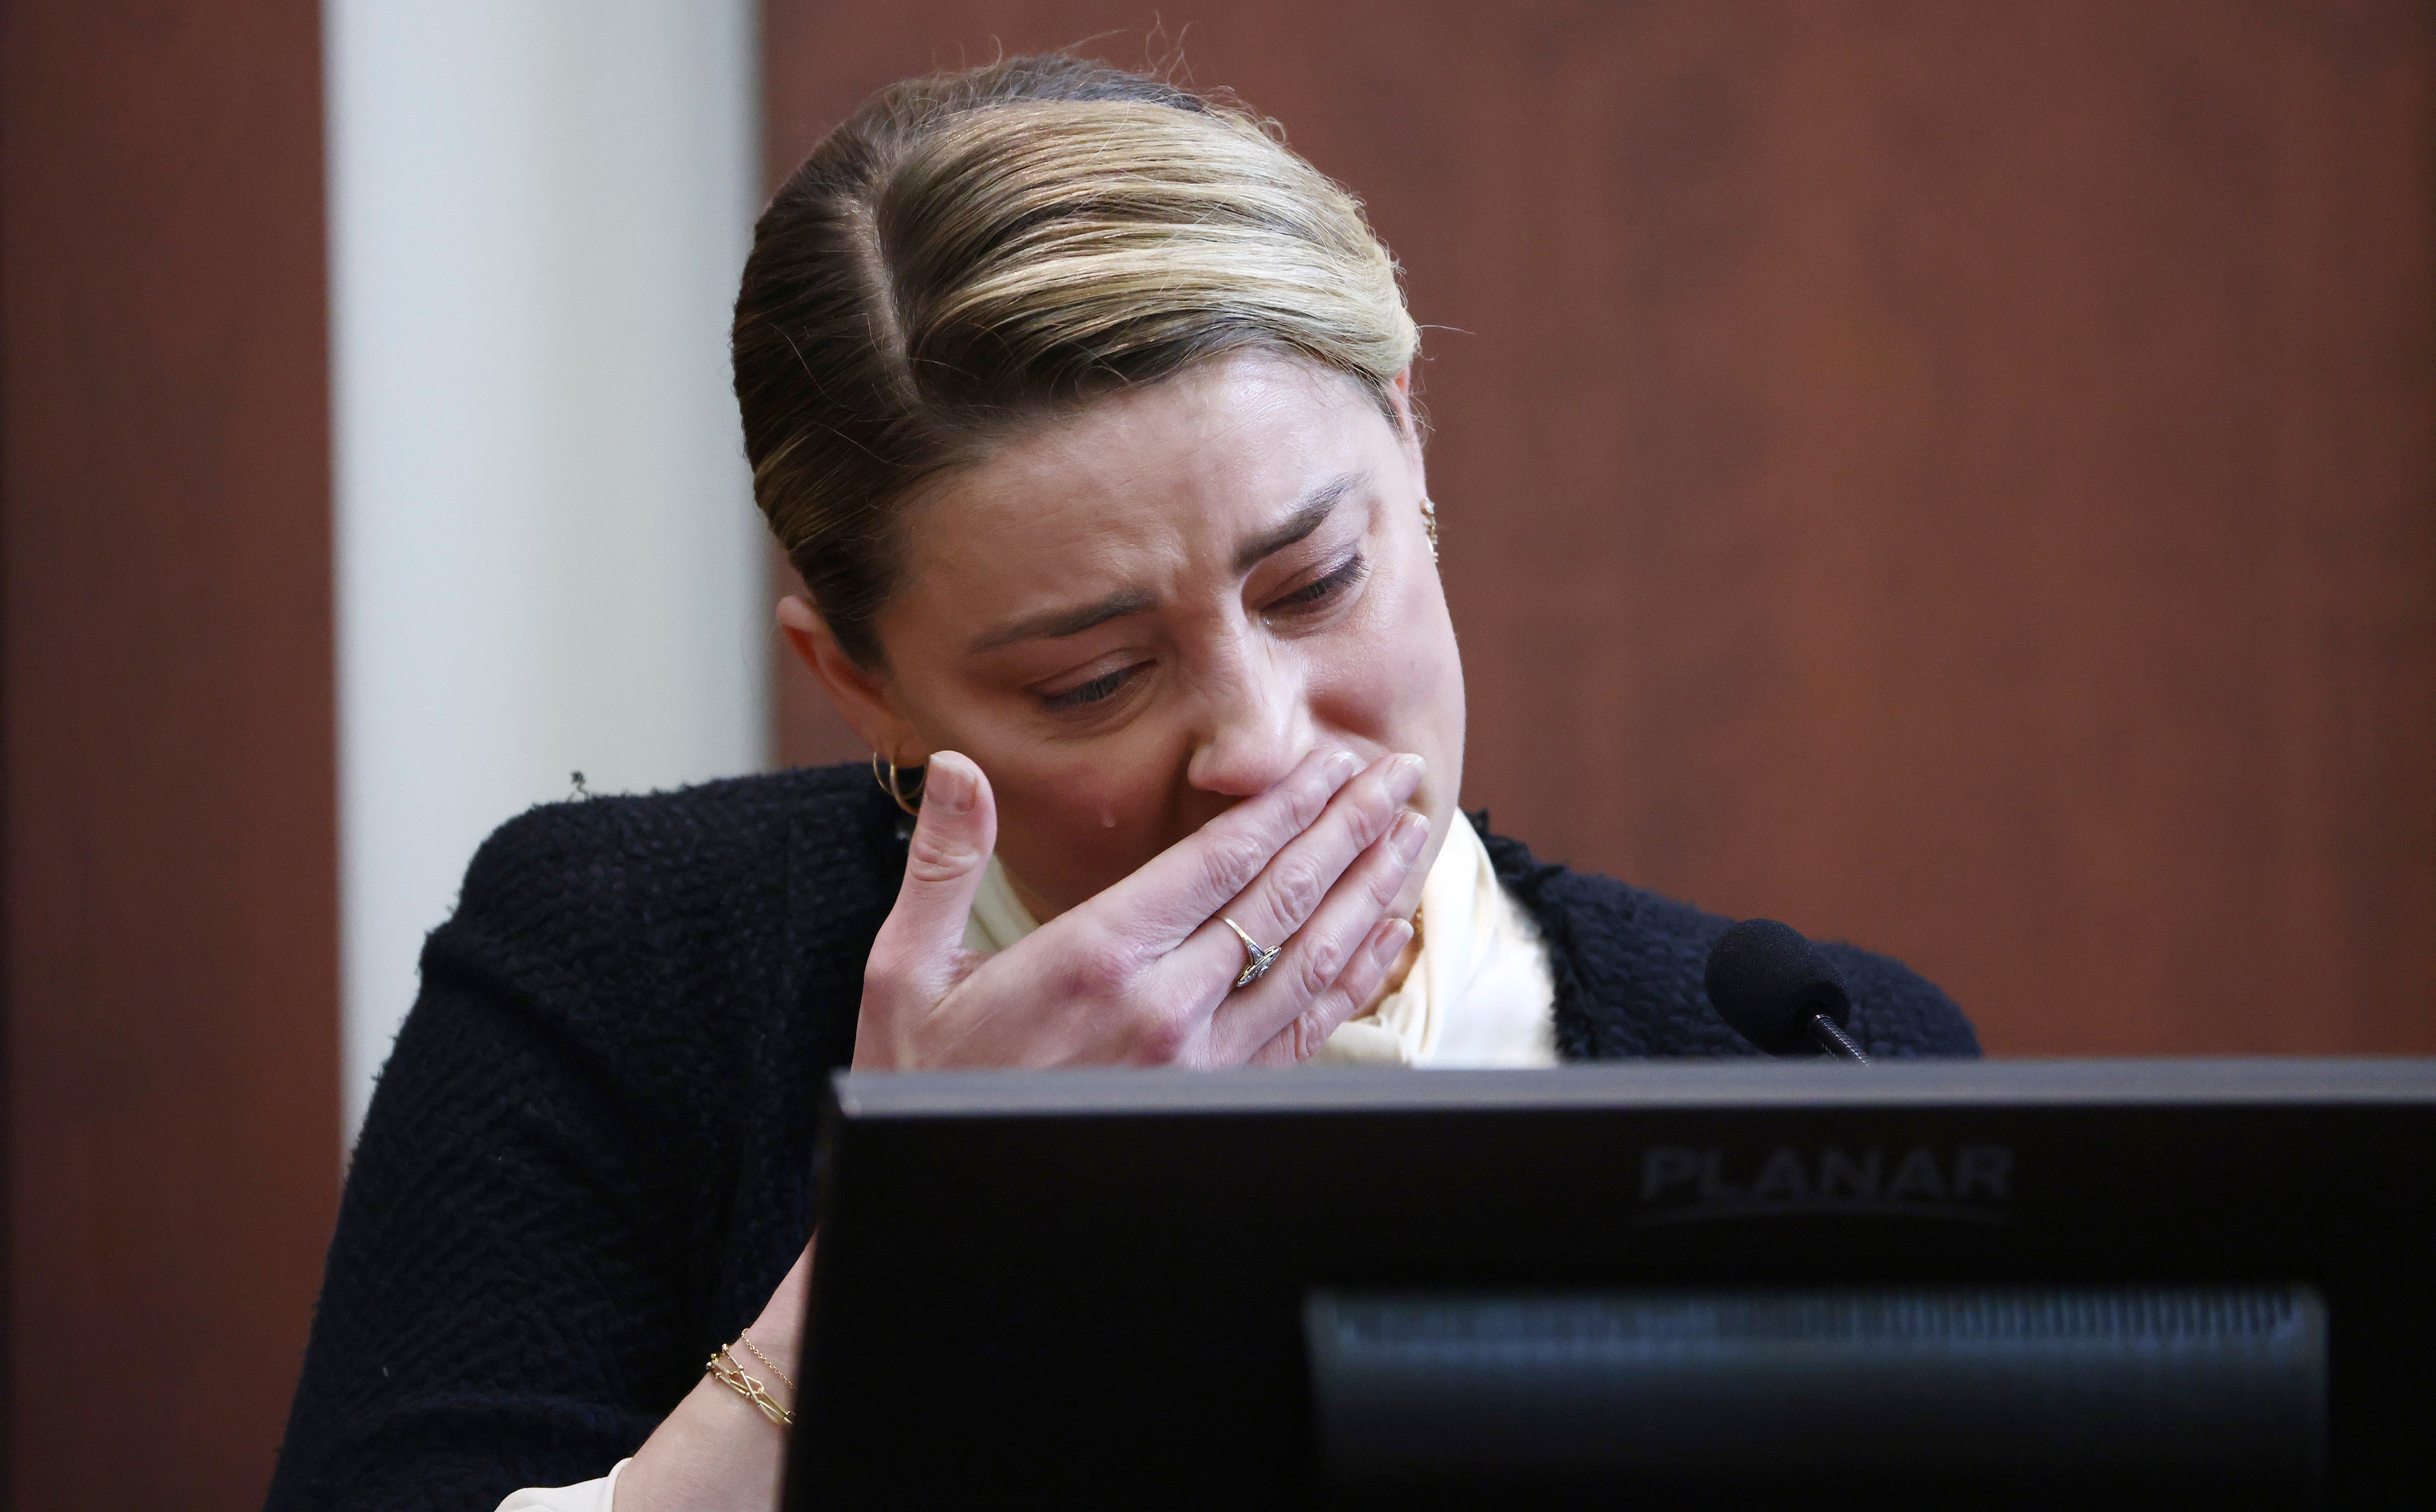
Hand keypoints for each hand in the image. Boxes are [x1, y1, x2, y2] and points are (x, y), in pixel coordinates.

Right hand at [853, 746, 1427, 1069]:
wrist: (948, 1207)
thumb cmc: (922, 1087)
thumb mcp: (908, 971)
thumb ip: (943, 863)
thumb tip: (956, 769)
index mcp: (1093, 957)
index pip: (1219, 859)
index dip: (1286, 803)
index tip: (1332, 760)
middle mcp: (1162, 1008)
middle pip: (1283, 899)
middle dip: (1351, 828)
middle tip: (1400, 773)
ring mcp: (1199, 1063)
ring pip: (1312, 962)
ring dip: (1370, 892)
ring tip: (1412, 837)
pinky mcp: (1217, 1103)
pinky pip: (1308, 1031)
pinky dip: (1356, 978)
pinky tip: (1386, 937)